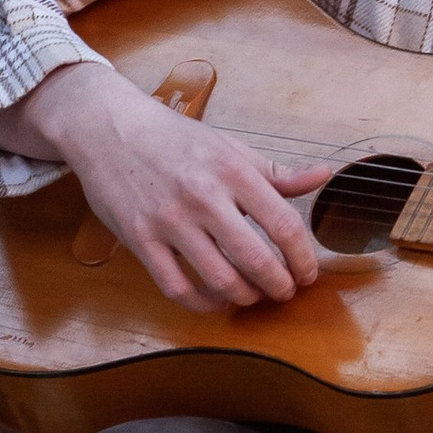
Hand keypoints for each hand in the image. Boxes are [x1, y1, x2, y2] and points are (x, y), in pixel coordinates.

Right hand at [32, 63, 331, 311]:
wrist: (108, 128)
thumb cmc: (174, 138)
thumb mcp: (230, 147)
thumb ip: (277, 171)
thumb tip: (324, 175)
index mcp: (233, 170)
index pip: (284, 225)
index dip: (304, 259)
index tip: (308, 274)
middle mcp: (203, 196)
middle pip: (257, 261)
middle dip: (280, 286)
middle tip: (284, 291)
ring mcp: (169, 220)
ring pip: (220, 280)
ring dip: (246, 298)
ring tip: (253, 295)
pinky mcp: (140, 239)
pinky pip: (177, 288)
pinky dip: (203, 304)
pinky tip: (215, 300)